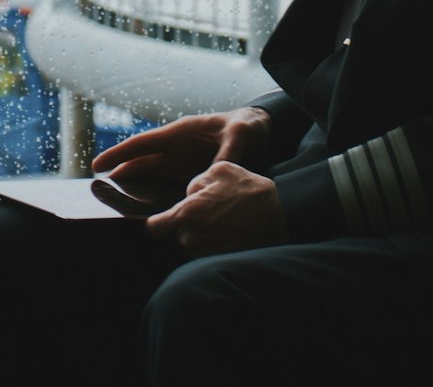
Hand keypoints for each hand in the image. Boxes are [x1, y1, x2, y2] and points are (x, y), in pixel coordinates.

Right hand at [91, 106, 271, 188]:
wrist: (262, 129)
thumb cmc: (248, 125)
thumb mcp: (239, 135)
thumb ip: (225, 154)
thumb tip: (208, 179)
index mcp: (181, 132)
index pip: (143, 144)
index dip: (119, 154)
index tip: (97, 166)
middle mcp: (176, 146)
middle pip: (142, 162)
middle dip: (121, 175)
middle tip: (99, 194)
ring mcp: (183, 160)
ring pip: (151, 175)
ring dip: (135, 187)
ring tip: (116, 205)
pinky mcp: (191, 172)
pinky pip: (167, 185)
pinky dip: (155, 195)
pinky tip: (149, 212)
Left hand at [146, 160, 287, 255]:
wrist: (277, 216)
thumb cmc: (248, 191)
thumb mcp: (220, 170)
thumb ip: (196, 181)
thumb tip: (189, 193)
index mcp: (187, 213)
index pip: (155, 228)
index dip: (157, 223)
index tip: (160, 220)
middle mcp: (192, 237)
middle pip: (178, 234)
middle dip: (189, 223)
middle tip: (211, 211)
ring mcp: (205, 253)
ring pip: (194, 243)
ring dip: (203, 234)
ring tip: (225, 220)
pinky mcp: (219, 261)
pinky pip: (209, 252)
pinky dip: (216, 243)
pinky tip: (231, 232)